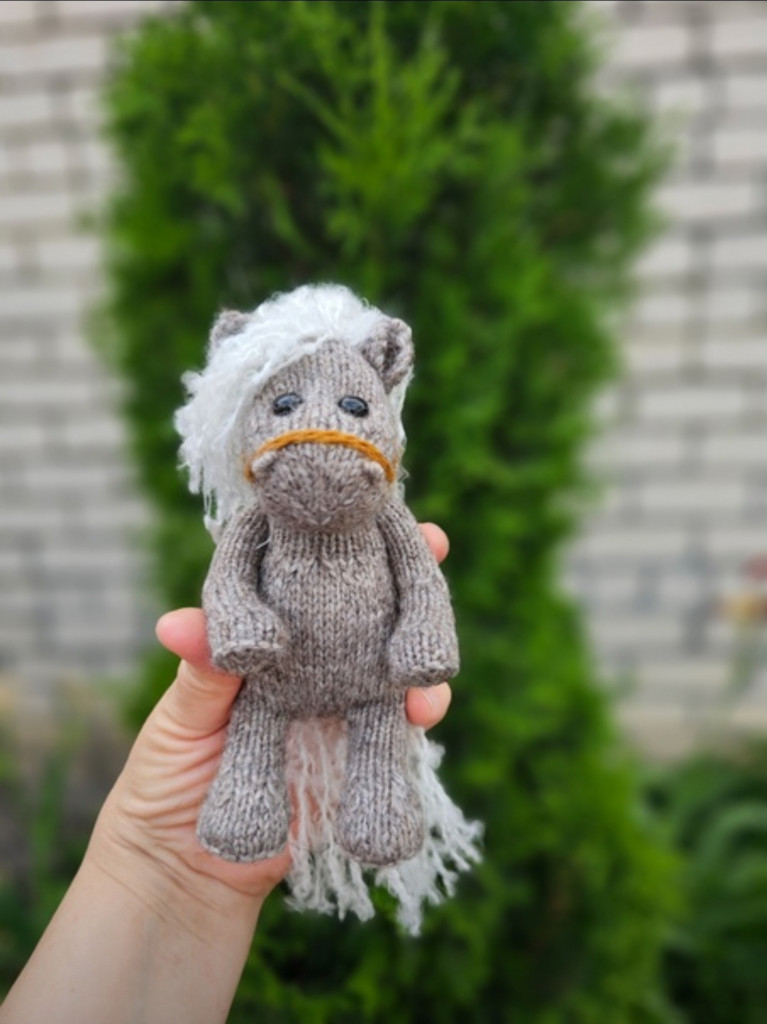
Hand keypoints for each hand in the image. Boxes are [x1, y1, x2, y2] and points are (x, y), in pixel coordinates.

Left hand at [89, 523, 452, 916]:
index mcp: (264, 638)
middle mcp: (308, 660)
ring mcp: (337, 703)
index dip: (339, 543)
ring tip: (423, 662)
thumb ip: (200, 676)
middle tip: (432, 544)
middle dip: (402, 574)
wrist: (183, 874)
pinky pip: (395, 726)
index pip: (305, 576)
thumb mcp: (178, 722)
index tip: (369, 510)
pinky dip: (414, 715)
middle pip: (365, 605)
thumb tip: (178, 624)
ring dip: (415, 651)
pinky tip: (421, 712)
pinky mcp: (357, 751)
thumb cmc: (165, 780)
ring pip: (390, 661)